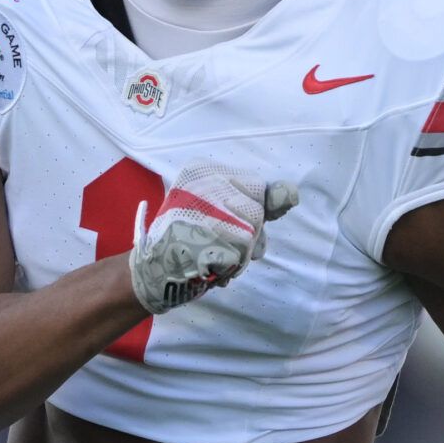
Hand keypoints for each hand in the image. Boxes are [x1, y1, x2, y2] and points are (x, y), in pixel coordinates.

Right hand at [128, 163, 296, 314]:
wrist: (152, 272)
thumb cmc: (187, 239)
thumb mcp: (219, 208)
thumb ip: (259, 201)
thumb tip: (291, 194)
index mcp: (201, 170)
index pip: (254, 187)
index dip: (244, 212)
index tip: (218, 220)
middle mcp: (204, 183)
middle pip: (257, 211)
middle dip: (246, 234)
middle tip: (214, 242)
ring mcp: (209, 211)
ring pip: (253, 234)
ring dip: (239, 252)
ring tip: (211, 253)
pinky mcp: (214, 238)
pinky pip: (244, 254)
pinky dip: (232, 265)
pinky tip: (210, 264)